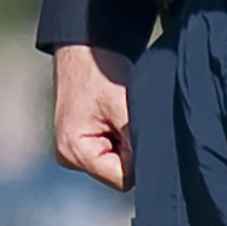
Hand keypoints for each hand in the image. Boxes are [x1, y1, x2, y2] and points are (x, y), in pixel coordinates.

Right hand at [51, 43, 136, 189]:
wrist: (85, 47)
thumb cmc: (101, 71)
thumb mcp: (124, 106)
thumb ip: (138, 141)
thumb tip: (157, 166)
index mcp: (73, 152)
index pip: (121, 178)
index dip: (137, 156)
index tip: (135, 127)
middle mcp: (69, 157)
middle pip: (118, 172)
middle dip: (130, 147)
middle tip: (127, 116)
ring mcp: (74, 151)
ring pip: (117, 161)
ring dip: (126, 140)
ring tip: (119, 112)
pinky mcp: (83, 143)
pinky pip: (112, 151)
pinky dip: (120, 135)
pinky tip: (115, 115)